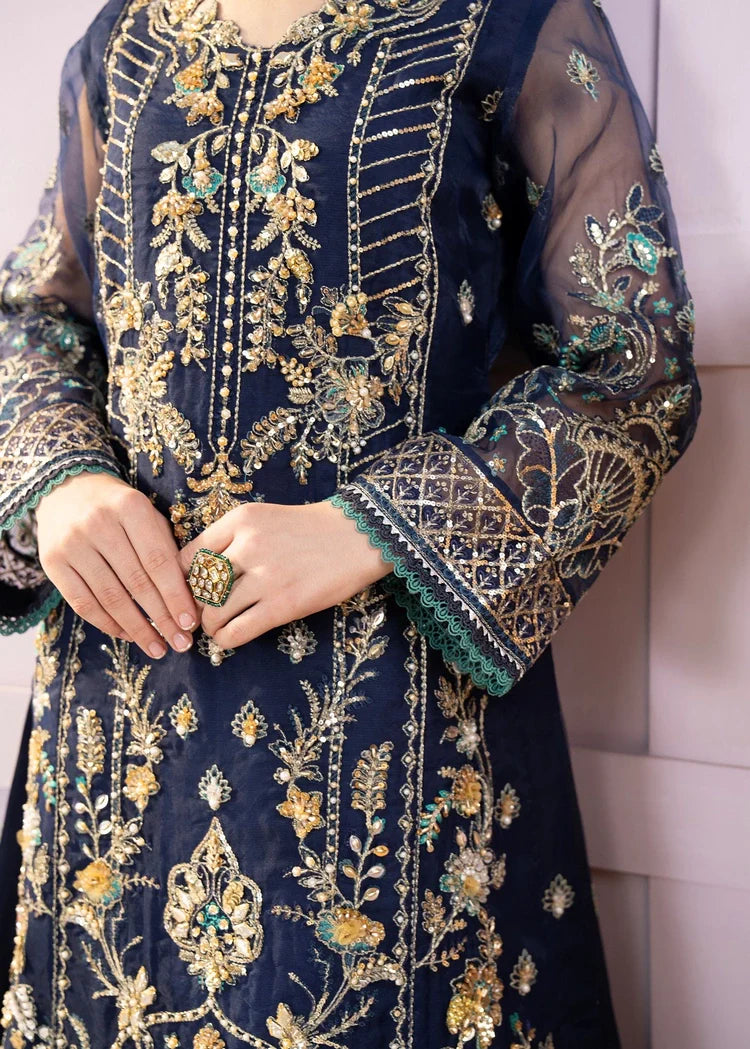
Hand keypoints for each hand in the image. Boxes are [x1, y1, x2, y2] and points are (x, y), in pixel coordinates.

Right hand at [35, 470, 199, 657]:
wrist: (67, 488)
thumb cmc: (120, 508)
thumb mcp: (148, 515)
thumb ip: (166, 549)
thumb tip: (187, 599)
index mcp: (131, 508)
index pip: (158, 561)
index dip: (175, 596)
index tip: (190, 623)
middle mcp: (99, 524)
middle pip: (136, 583)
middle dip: (161, 618)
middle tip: (181, 643)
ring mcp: (71, 544)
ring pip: (109, 598)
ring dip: (137, 629)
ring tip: (157, 647)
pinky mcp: (51, 562)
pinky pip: (83, 603)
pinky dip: (108, 624)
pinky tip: (128, 635)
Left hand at [176, 499, 394, 649]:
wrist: (360, 535)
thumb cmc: (311, 529)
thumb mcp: (264, 517)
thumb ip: (232, 538)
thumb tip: (200, 575)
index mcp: (240, 520)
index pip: (187, 556)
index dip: (180, 581)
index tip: (187, 592)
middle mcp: (247, 545)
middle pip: (196, 587)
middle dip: (192, 607)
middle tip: (198, 616)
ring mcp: (265, 576)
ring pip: (212, 612)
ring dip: (208, 627)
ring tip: (216, 628)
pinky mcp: (283, 604)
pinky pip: (237, 631)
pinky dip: (225, 640)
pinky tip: (229, 638)